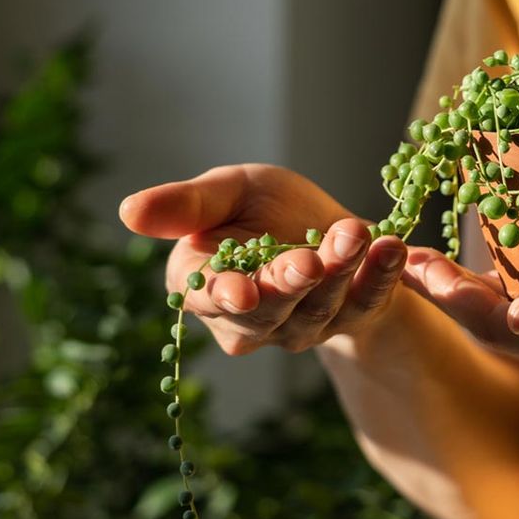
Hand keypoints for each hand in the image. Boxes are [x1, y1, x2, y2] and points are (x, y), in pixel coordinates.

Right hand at [119, 164, 406, 353]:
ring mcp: (305, 325)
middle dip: (290, 284)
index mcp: (209, 286)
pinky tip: (392, 247)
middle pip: (270, 311)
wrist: (324, 224)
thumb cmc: (262, 207)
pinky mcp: (353, 317)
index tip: (240, 289)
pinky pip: (368, 301)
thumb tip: (127, 211)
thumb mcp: (226, 192)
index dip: (226, 296)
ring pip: (320, 307)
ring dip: (340, 272)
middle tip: (308, 260)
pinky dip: (382, 276)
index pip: (212, 299)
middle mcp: (255, 319)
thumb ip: (185, 205)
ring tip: (353, 234)